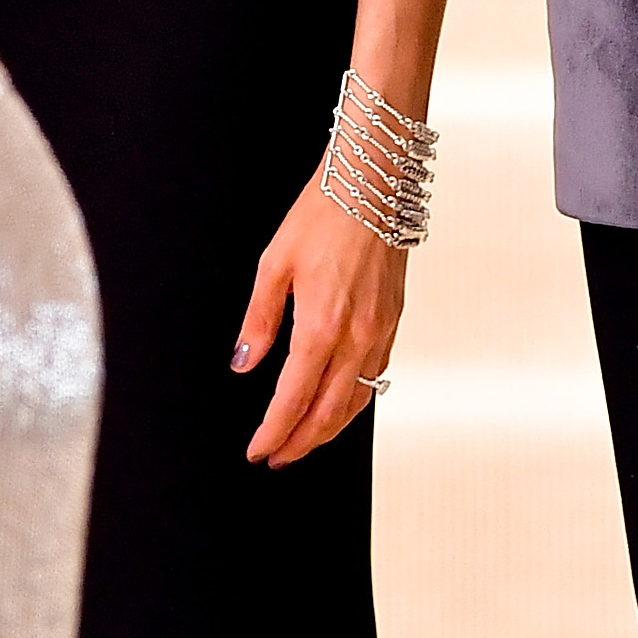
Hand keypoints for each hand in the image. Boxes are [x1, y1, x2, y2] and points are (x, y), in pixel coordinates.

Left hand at [231, 175, 407, 469]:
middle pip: (329, 413)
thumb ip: (259, 319)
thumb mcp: (275, 262)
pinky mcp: (394, 320)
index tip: (258, 450)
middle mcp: (357, 336)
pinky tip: (340, 404)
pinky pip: (375, 377)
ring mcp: (381, 330)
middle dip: (300, 442)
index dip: (274, 432)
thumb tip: (243, 363)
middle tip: (277, 456)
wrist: (374, 181)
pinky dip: (355, 402)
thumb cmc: (324, 213)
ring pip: (357, 402)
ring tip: (304, 441)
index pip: (294, 399)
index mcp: (321, 325)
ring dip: (328, 430)